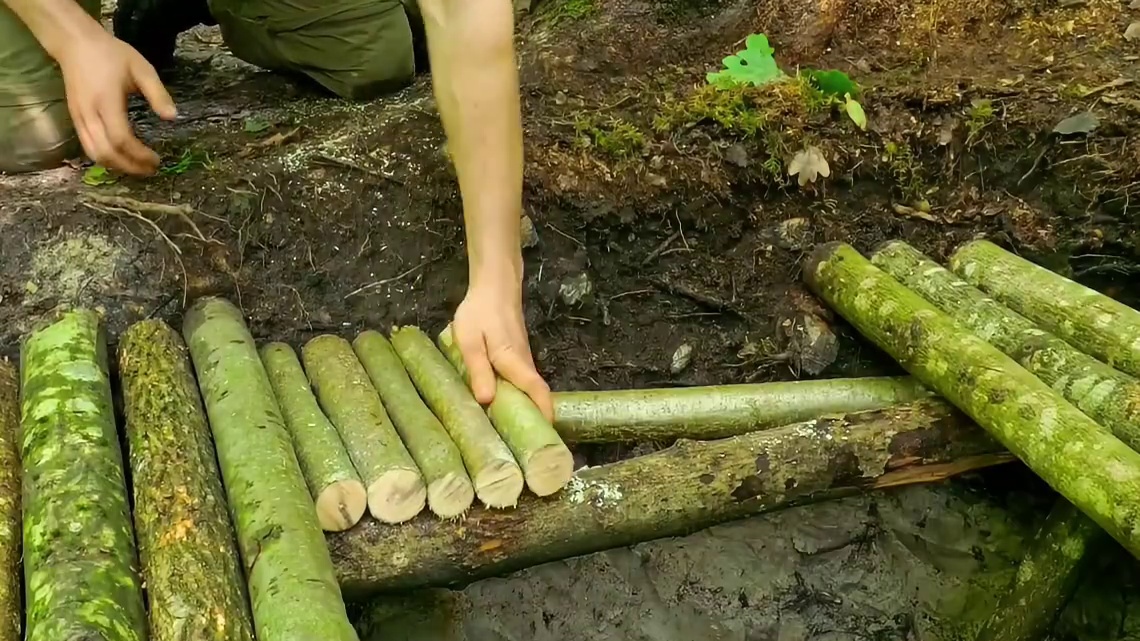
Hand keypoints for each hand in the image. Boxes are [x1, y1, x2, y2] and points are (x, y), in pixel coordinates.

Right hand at [57, 31, 176, 174]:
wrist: (75, 44)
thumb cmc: (111, 54)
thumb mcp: (141, 69)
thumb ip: (158, 94)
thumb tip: (173, 117)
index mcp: (106, 102)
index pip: (121, 139)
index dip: (139, 155)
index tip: (157, 160)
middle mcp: (89, 114)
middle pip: (107, 153)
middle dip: (130, 167)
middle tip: (151, 169)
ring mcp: (78, 118)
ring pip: (95, 154)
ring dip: (117, 166)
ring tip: (139, 167)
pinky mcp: (75, 119)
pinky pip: (88, 146)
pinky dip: (105, 157)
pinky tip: (122, 157)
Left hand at [452, 277, 552, 421]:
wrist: (495, 285)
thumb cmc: (480, 312)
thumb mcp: (469, 340)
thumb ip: (478, 369)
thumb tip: (487, 400)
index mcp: (513, 360)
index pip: (535, 389)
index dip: (543, 412)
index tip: (547, 435)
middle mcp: (524, 362)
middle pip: (536, 394)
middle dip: (536, 419)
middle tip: (528, 446)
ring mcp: (524, 359)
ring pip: (528, 388)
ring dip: (527, 408)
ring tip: (514, 435)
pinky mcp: (518, 356)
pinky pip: (522, 381)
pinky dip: (519, 396)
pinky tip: (504, 407)